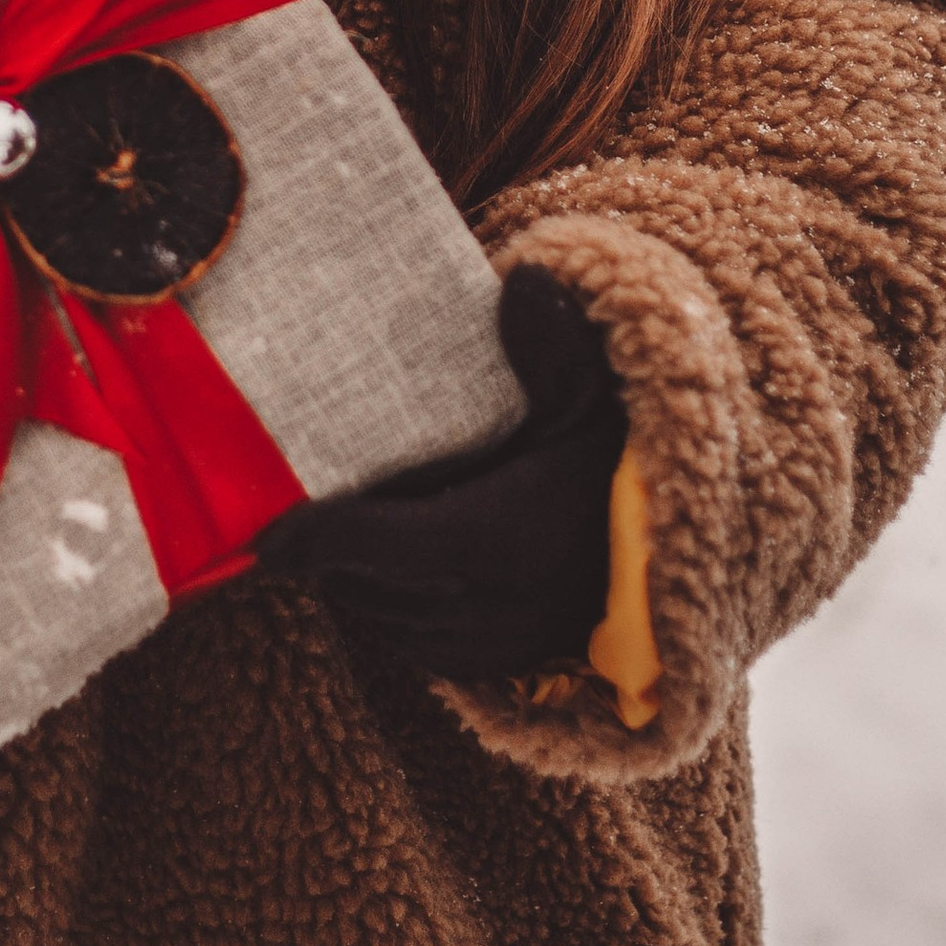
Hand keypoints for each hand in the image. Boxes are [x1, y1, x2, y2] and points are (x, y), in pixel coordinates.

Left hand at [249, 262, 628, 680]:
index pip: (386, 545)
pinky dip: (396, 617)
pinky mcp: (513, 664)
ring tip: (340, 538)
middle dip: (329, 558)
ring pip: (392, 626)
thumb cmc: (620, 454)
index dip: (317, 540)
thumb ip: (551, 341)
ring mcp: (508, 642)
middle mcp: (503, 602)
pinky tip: (386, 574)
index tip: (264, 536)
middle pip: (374, 589)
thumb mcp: (589, 389)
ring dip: (357, 588)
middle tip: (299, 515)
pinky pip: (426, 653)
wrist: (681, 535)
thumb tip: (526, 281)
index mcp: (510, 535)